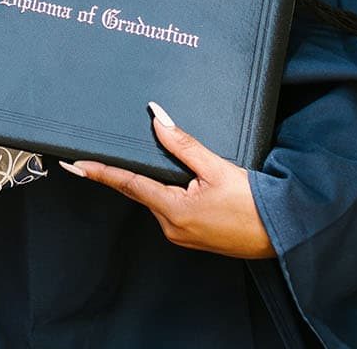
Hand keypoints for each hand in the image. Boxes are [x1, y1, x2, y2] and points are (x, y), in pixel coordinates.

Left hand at [62, 101, 275, 259]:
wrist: (282, 235)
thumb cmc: (254, 204)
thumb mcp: (218, 168)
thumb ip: (183, 144)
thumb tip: (157, 120)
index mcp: (173, 210)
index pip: (128, 184)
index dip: (100, 172)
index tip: (74, 165)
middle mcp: (171, 227)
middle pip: (144, 190)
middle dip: (140, 171)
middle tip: (146, 153)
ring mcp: (181, 235)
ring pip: (159, 198)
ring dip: (164, 181)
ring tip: (192, 172)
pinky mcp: (191, 237)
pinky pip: (172, 209)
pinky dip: (174, 193)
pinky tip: (194, 184)